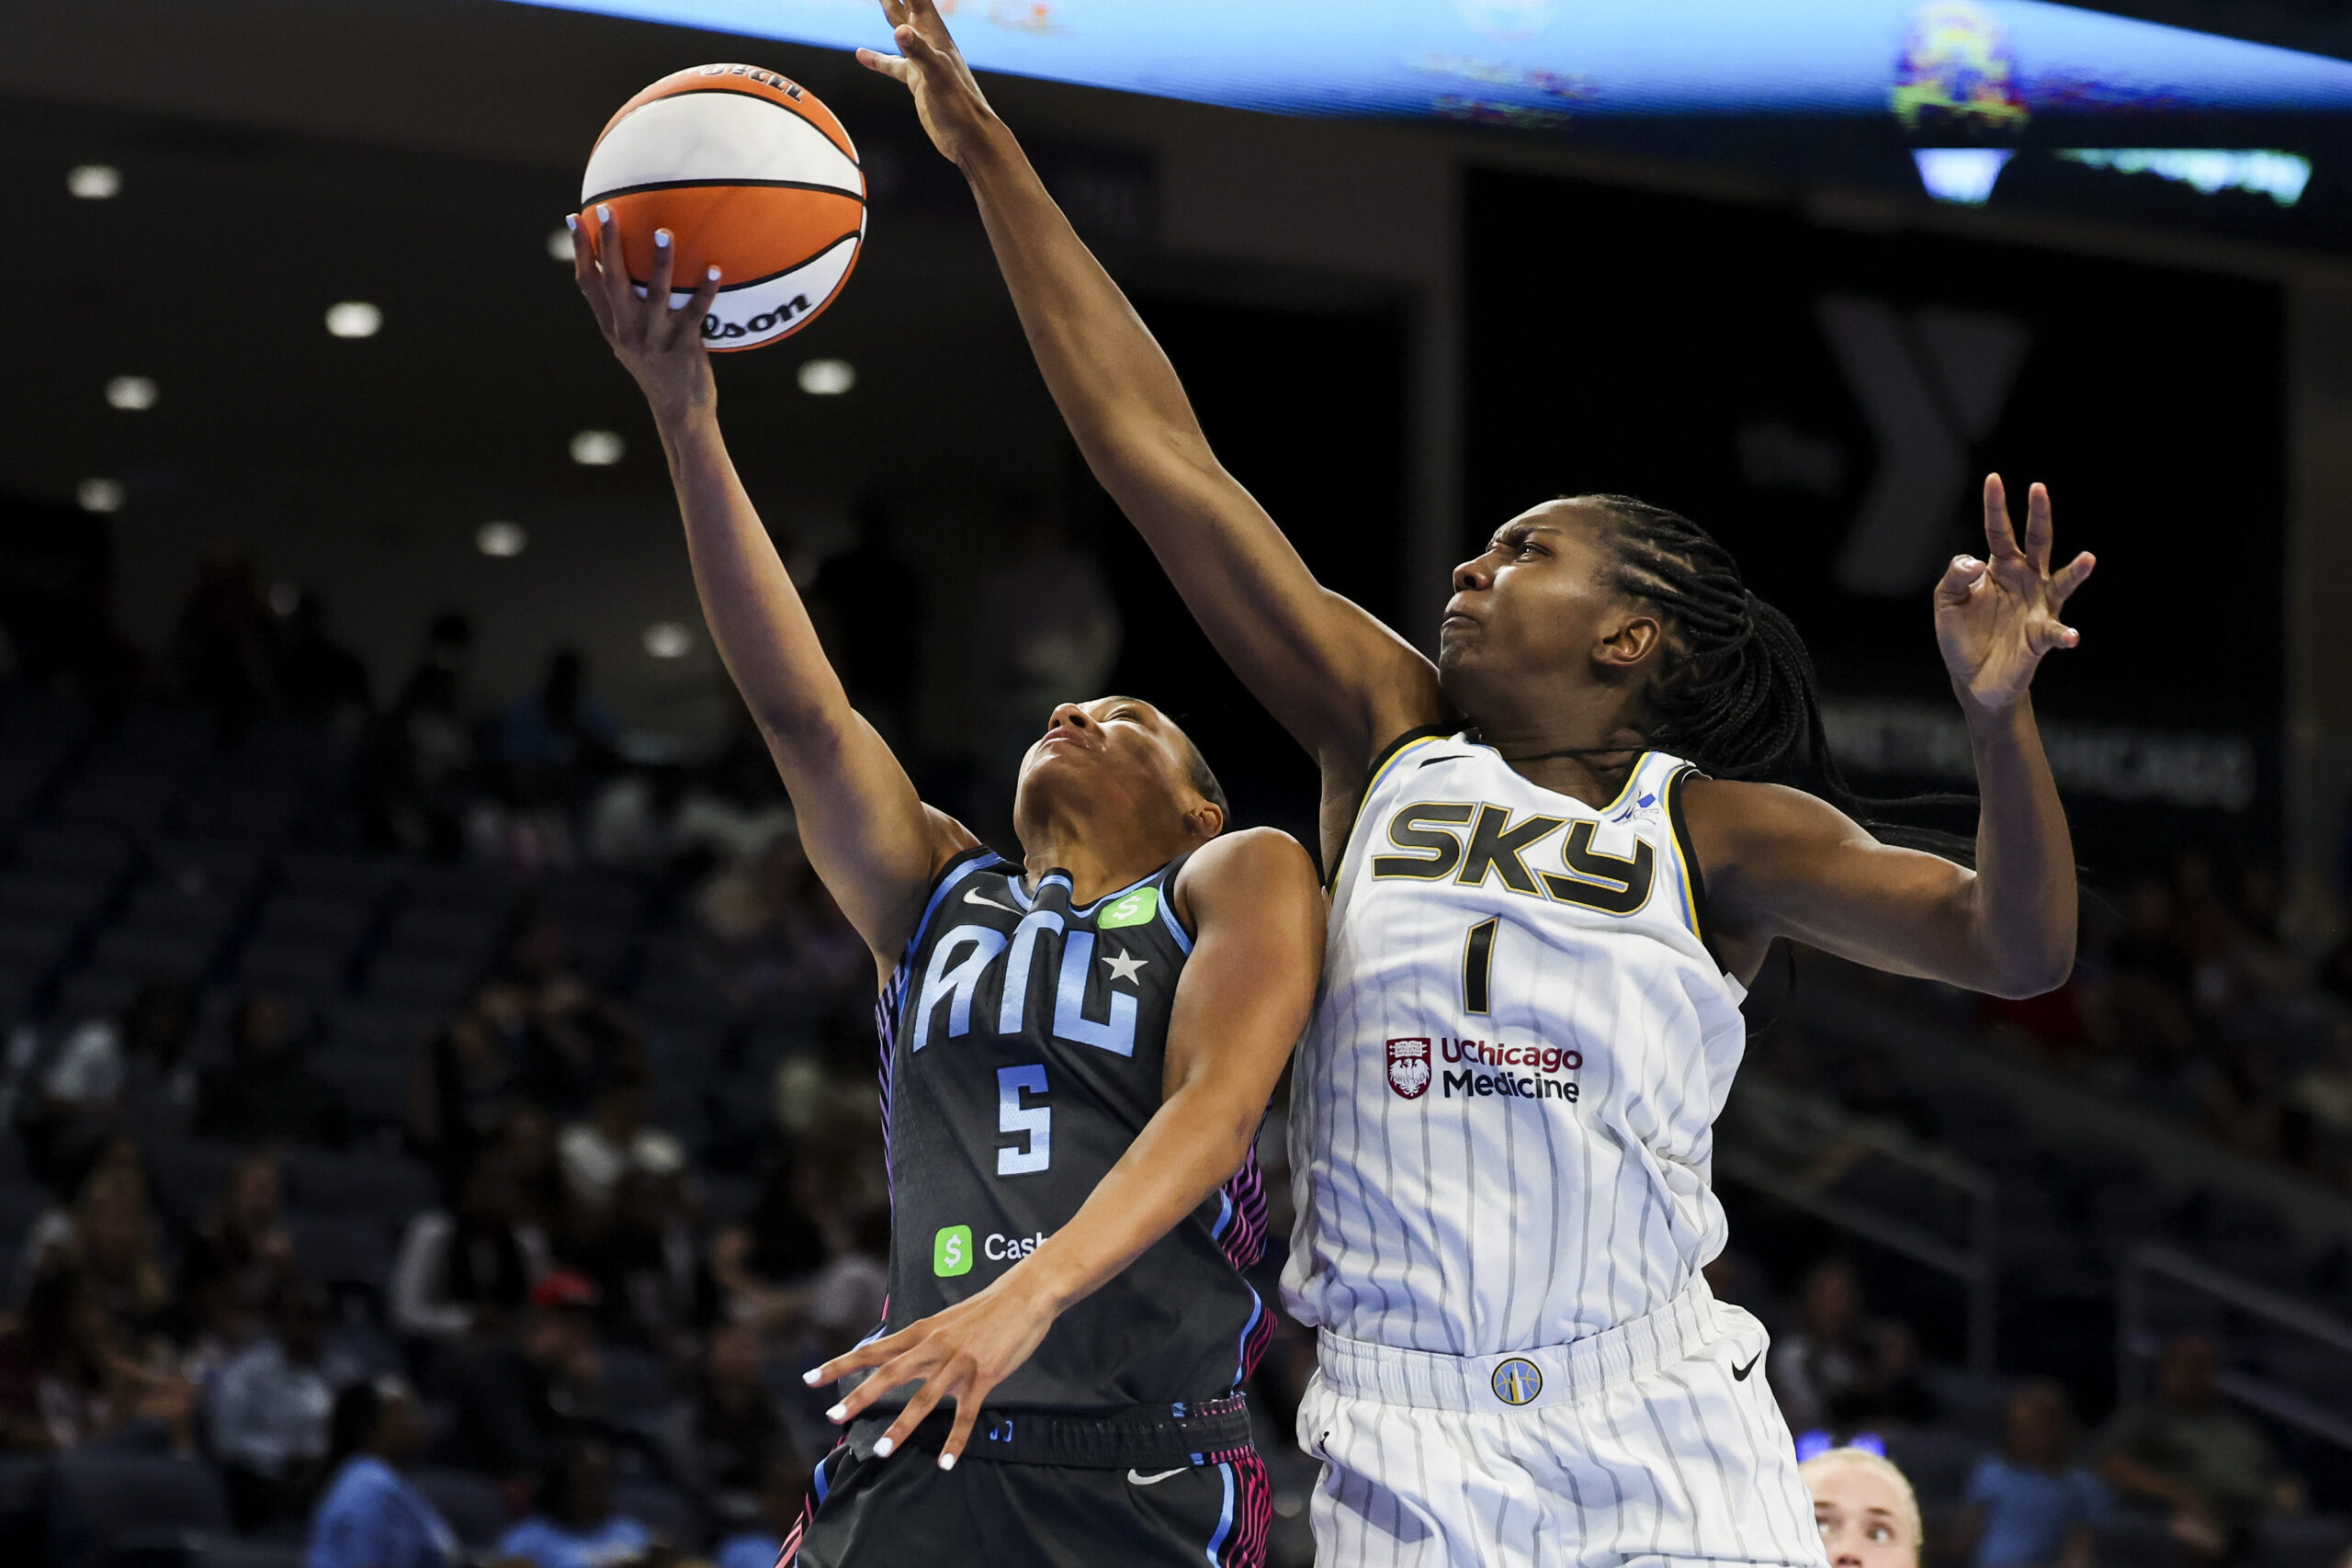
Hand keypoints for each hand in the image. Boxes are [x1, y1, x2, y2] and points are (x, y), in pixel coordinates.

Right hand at [569, 206, 723, 423]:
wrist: (679, 411)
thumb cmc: (660, 370)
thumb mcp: (633, 342)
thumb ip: (627, 312)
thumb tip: (627, 272)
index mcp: (611, 327)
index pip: (588, 284)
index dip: (581, 251)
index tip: (573, 218)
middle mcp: (627, 331)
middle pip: (613, 281)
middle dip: (609, 244)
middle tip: (608, 210)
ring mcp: (654, 339)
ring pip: (654, 294)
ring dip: (660, 262)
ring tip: (664, 232)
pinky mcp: (682, 346)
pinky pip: (695, 312)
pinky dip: (705, 290)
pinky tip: (715, 268)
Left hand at [802, 1271, 1059, 1467]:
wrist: (1026, 1295)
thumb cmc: (987, 1309)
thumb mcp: (946, 1320)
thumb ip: (923, 1340)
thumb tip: (900, 1355)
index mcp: (922, 1332)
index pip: (873, 1349)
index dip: (841, 1365)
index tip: (811, 1378)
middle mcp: (934, 1346)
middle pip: (889, 1373)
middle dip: (859, 1396)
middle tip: (833, 1417)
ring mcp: (959, 1362)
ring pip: (925, 1398)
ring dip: (902, 1426)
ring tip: (884, 1451)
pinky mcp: (985, 1376)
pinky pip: (967, 1414)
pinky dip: (956, 1440)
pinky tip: (946, 1462)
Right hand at [856, 0, 1001, 167]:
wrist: (970, 139)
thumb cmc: (960, 107)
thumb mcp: (937, 76)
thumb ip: (919, 52)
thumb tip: (899, 31)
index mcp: (936, 37)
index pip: (916, 0)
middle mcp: (930, 44)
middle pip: (908, 7)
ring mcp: (924, 62)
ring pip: (901, 31)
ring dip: (891, 15)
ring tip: (881, 0)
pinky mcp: (918, 82)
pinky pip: (893, 65)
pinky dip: (878, 60)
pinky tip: (862, 55)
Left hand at [1934, 475, 2094, 717]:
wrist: (1972, 678)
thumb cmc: (1962, 635)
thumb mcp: (1947, 602)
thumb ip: (1955, 577)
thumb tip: (1977, 562)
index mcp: (1999, 568)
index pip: (1997, 531)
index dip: (1995, 506)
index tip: (1994, 478)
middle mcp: (2025, 580)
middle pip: (2035, 542)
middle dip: (2038, 516)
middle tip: (2039, 488)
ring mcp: (2038, 607)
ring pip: (2062, 583)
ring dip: (2077, 572)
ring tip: (2089, 559)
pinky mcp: (2041, 638)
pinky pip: (2057, 632)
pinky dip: (2064, 634)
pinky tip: (2070, 636)